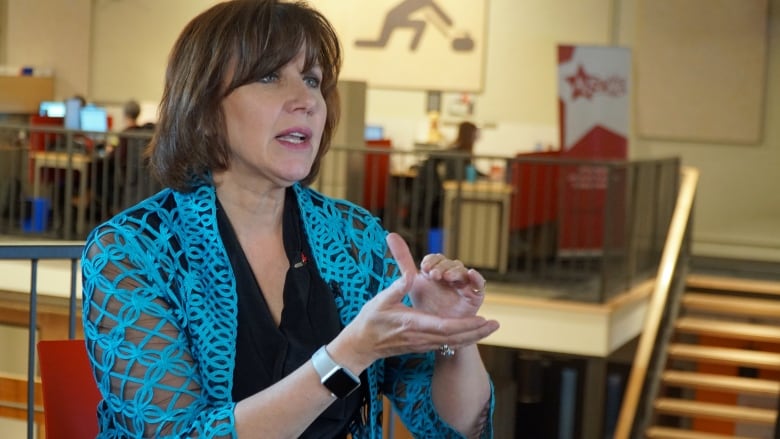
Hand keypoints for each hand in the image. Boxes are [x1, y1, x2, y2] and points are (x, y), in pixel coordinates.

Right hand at [332, 233, 497, 370]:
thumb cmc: (370, 320)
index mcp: (414, 324)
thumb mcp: (381, 300)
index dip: (465, 325)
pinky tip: (472, 333)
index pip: (445, 327)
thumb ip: (398, 287)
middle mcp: (421, 337)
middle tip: (496, 324)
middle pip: (455, 338)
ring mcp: (422, 344)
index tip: (481, 318)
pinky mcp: (421, 345)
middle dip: (477, 332)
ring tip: (490, 328)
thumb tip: (412, 274)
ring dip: (473, 336)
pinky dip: (461, 338)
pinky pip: (446, 344)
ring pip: (453, 342)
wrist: (361, 345)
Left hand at [386, 233, 485, 318]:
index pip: (437, 259)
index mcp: (437, 270)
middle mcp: (452, 275)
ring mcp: (464, 286)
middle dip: (442, 267)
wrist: (434, 331)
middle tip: (433, 274)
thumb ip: (403, 258)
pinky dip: (477, 278)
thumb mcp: (411, 281)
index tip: (424, 267)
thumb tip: (391, 234)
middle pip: (450, 264)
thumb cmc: (424, 304)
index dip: (432, 261)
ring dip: (455, 272)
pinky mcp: (474, 298)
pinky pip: (479, 286)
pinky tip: (471, 274)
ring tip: (446, 277)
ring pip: (463, 272)